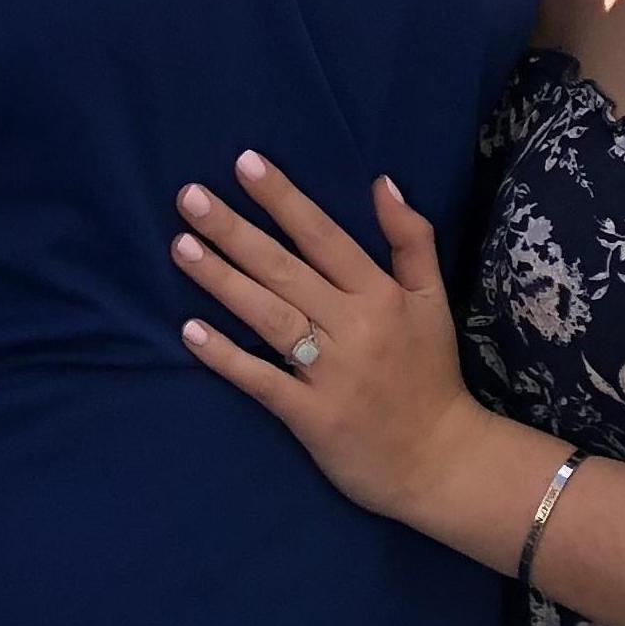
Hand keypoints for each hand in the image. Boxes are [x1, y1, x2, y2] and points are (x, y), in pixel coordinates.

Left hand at [173, 152, 486, 532]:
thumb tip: (382, 181)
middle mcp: (352, 328)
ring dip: (223, 281)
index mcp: (380, 295)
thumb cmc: (431, 373)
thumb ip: (411, 240)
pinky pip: (262, 381)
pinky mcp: (311, 417)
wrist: (442, 462)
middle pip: (285, 270)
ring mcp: (329, 374)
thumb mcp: (433, 300)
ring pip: (270, 317)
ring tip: (181, 246)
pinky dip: (226, 356)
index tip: (244, 163)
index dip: (284, 199)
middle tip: (189, 197)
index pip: (324, 236)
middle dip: (235, 231)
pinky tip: (190, 330)